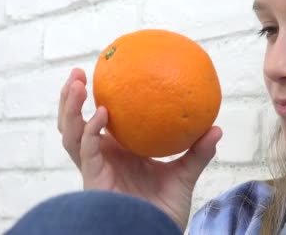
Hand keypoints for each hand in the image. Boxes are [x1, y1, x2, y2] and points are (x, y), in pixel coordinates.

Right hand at [57, 68, 222, 230]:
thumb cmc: (165, 212)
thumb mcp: (184, 176)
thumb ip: (197, 153)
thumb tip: (216, 128)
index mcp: (116, 153)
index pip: (96, 122)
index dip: (91, 100)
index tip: (100, 74)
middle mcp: (101, 158)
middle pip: (74, 125)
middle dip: (69, 100)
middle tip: (77, 73)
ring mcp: (94, 169)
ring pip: (71, 136)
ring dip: (70, 109)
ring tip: (76, 85)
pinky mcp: (93, 180)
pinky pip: (87, 152)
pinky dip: (91, 131)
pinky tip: (102, 114)